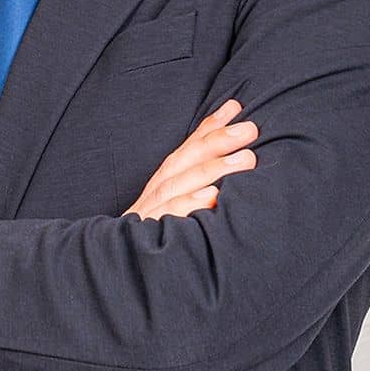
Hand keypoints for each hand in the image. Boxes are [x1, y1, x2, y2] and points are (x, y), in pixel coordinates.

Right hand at [126, 99, 258, 218]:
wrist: (120, 262)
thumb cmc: (156, 229)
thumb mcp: (174, 198)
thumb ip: (196, 177)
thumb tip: (232, 154)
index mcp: (166, 178)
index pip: (189, 146)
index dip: (211, 125)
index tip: (235, 107)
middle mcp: (159, 188)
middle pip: (188, 158)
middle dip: (218, 141)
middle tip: (249, 130)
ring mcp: (155, 208)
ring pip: (184, 182)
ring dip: (215, 168)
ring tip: (245, 159)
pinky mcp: (154, 230)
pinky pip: (173, 215)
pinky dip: (191, 204)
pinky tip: (212, 196)